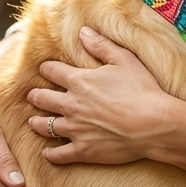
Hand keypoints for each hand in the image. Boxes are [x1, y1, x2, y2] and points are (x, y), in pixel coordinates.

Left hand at [26, 26, 174, 164]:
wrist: (153, 124)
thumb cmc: (141, 89)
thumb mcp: (124, 59)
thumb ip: (101, 45)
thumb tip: (82, 31)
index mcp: (79, 81)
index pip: (53, 71)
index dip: (47, 68)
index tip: (44, 68)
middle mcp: (71, 105)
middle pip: (43, 99)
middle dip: (35, 96)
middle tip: (32, 96)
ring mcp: (75, 129)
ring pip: (46, 127)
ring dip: (37, 123)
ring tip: (33, 122)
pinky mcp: (83, 150)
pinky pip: (59, 155)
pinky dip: (50, 154)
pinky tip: (47, 152)